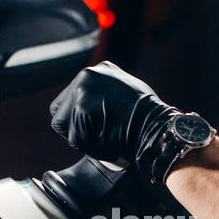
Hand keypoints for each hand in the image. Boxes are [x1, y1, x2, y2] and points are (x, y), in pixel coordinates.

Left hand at [49, 61, 176, 168]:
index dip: (78, 116)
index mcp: (100, 71)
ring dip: (79, 136)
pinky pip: (72, 137)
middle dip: (72, 125)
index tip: (93, 125)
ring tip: (103, 137)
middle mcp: (88, 75)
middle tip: (95, 133)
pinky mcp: (81, 108)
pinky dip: (87, 147)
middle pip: (59, 107)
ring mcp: (83, 90)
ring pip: (62, 123)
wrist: (158, 129)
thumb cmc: (149, 120)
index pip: (72, 96)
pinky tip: (106, 142)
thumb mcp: (127, 94)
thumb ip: (105, 96)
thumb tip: (93, 108)